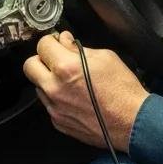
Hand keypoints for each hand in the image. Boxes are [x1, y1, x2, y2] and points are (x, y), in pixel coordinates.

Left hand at [22, 30, 148, 150]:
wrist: (133, 122)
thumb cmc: (123, 91)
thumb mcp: (106, 57)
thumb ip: (79, 48)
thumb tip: (65, 42)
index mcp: (66, 68)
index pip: (42, 45)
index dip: (51, 41)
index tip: (58, 42)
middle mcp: (55, 88)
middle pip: (29, 66)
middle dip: (42, 59)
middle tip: (56, 59)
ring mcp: (55, 107)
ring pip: (38, 86)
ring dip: (49, 80)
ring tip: (70, 81)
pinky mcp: (58, 122)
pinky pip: (49, 105)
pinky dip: (57, 98)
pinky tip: (74, 97)